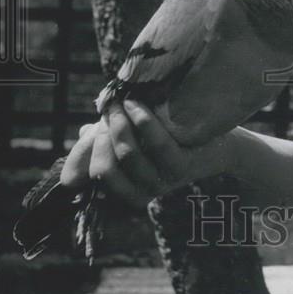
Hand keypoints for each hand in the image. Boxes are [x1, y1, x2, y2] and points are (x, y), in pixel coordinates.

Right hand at [59, 100, 233, 207]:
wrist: (219, 139)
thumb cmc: (168, 136)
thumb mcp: (131, 140)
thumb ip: (101, 148)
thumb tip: (74, 156)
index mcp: (127, 190)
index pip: (94, 175)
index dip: (88, 149)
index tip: (96, 124)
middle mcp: (143, 192)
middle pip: (106, 168)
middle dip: (104, 133)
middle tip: (111, 106)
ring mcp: (163, 183)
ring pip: (129, 155)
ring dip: (121, 123)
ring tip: (124, 101)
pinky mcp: (182, 168)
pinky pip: (157, 144)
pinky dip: (143, 121)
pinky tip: (138, 104)